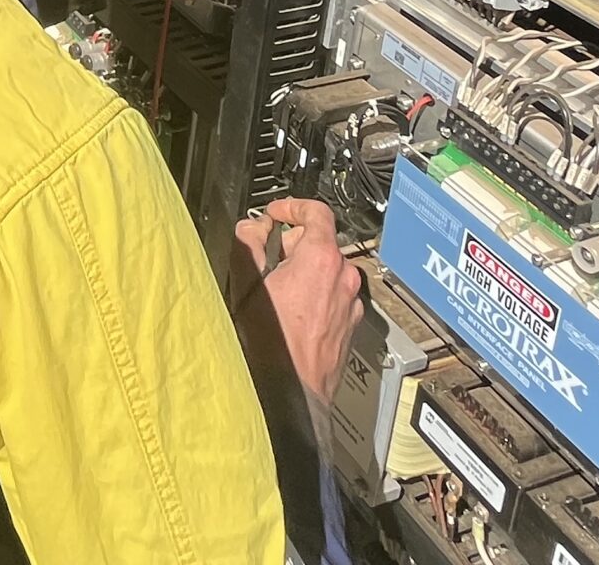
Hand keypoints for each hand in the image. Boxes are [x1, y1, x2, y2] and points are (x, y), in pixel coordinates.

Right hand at [231, 198, 363, 400]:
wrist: (291, 392)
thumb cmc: (270, 344)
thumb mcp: (247, 284)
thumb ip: (248, 243)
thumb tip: (252, 226)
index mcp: (321, 259)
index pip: (316, 211)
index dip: (292, 206)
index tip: (276, 213)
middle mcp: (344, 277)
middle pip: (321, 242)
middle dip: (293, 245)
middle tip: (268, 259)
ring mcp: (351, 303)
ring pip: (328, 271)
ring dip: (305, 272)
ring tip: (278, 292)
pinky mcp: (351, 324)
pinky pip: (334, 296)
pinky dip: (316, 295)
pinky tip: (293, 313)